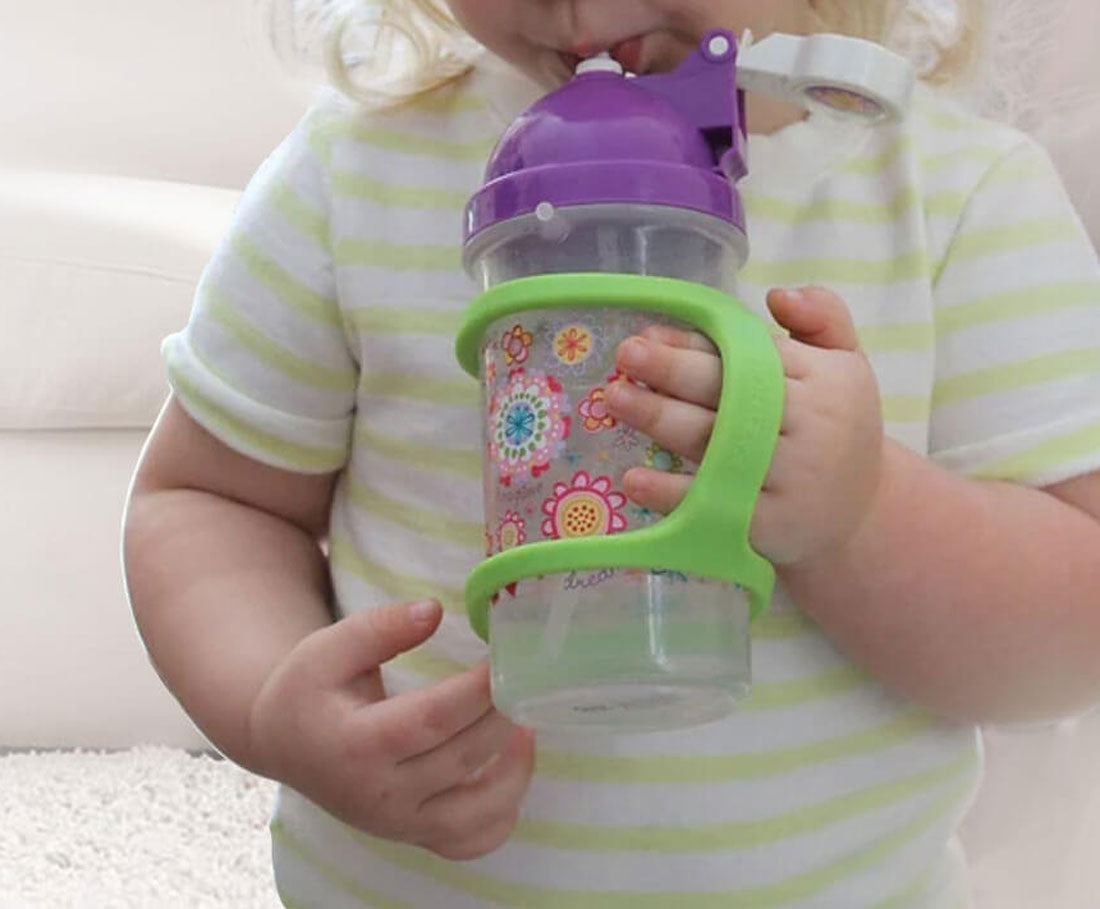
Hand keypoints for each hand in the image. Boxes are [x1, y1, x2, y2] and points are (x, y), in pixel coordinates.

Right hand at [248, 600, 534, 859]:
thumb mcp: (326, 649)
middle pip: (460, 759)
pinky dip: (503, 816)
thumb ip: (379, 628)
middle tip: (527, 679)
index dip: (475, 690)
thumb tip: (434, 610)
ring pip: (474, 815)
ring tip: (527, 724)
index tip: (505, 656)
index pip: (430, 719)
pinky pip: (470, 842)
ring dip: (514, 772)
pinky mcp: (414, 834)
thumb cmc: (308, 690)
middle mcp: (378, 794)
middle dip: (502, 717)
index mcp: (354, 745)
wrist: (282, 744)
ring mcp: (398, 823)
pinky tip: (511, 770)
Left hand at [605, 286, 883, 566]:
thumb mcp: (846, 364)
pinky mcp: (767, 526)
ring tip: (615, 398)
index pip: (748, 354)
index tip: (650, 332)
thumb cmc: (839, 426)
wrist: (862, 512)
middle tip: (626, 355)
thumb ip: (822, 317)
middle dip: (671, 371)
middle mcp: (807, 428)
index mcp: (824, 381)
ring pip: (712, 443)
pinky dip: (671, 493)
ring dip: (658, 419)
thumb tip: (777, 295)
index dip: (695, 343)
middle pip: (727, 393)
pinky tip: (632, 478)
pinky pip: (711, 504)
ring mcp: (787, 480)